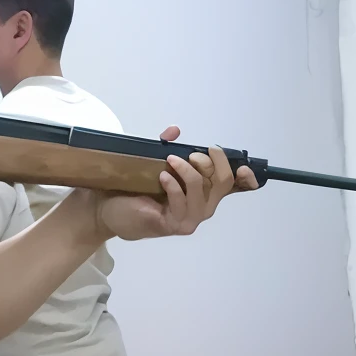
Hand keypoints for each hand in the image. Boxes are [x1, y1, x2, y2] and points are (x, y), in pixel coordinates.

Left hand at [87, 126, 256, 241]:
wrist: (109, 209)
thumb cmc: (135, 188)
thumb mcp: (154, 163)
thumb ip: (167, 147)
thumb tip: (175, 130)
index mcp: (204, 192)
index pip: (234, 186)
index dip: (245, 177)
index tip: (243, 165)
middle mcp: (203, 206)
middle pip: (224, 182)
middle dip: (212, 162)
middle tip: (190, 154)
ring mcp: (190, 218)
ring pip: (202, 189)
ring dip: (187, 170)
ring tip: (170, 160)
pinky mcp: (173, 225)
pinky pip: (181, 201)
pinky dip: (173, 185)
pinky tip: (162, 177)